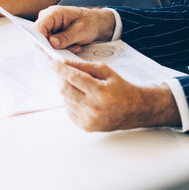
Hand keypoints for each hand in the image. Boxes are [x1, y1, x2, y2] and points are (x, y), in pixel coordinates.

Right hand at [35, 6, 115, 51]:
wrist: (96, 23)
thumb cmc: (90, 22)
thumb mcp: (80, 30)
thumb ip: (66, 37)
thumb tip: (52, 43)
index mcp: (53, 13)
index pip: (38, 28)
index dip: (42, 41)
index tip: (52, 49)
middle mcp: (48, 19)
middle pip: (40, 38)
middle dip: (55, 47)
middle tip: (72, 47)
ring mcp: (49, 27)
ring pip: (46, 44)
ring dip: (61, 49)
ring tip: (75, 45)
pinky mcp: (52, 34)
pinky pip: (52, 46)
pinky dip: (63, 49)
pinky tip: (73, 45)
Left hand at [55, 58, 179, 131]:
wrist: (134, 110)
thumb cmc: (122, 89)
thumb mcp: (106, 71)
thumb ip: (85, 66)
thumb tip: (66, 63)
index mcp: (99, 91)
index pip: (73, 77)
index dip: (60, 69)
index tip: (53, 64)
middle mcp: (93, 107)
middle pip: (65, 90)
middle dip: (60, 79)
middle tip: (62, 73)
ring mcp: (88, 119)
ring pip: (65, 100)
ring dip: (67, 91)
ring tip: (80, 87)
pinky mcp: (86, 126)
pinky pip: (69, 111)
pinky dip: (71, 103)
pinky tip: (82, 99)